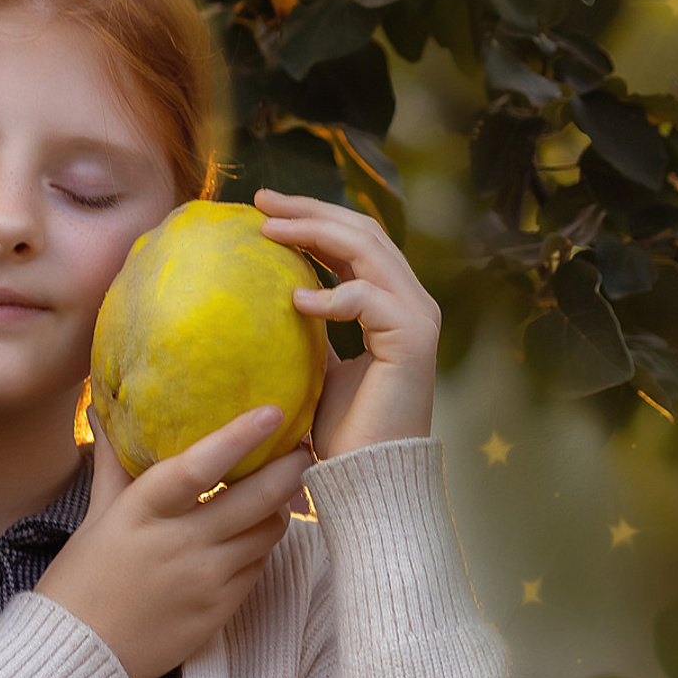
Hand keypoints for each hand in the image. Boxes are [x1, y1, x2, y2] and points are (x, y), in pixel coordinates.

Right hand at [35, 405, 311, 677]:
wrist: (80, 659)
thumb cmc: (79, 584)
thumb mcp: (95, 517)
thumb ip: (114, 464)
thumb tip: (108, 413)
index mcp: (142, 513)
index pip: (198, 466)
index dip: (239, 437)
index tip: (272, 412)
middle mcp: (179, 544)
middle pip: (255, 499)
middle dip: (289, 469)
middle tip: (303, 448)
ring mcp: (204, 581)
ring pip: (267, 532)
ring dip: (279, 507)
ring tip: (280, 491)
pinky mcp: (219, 611)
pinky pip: (259, 567)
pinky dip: (262, 545)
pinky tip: (254, 533)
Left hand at [254, 188, 440, 460]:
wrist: (368, 477)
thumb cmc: (341, 434)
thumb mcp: (315, 371)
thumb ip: (308, 333)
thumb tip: (269, 304)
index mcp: (388, 303)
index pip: (354, 241)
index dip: (312, 218)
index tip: (263, 210)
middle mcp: (409, 301)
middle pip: (362, 231)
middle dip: (310, 210)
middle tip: (261, 200)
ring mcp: (416, 318)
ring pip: (369, 250)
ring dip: (316, 234)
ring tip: (270, 231)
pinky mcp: (413, 340)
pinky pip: (370, 299)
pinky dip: (333, 295)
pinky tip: (295, 301)